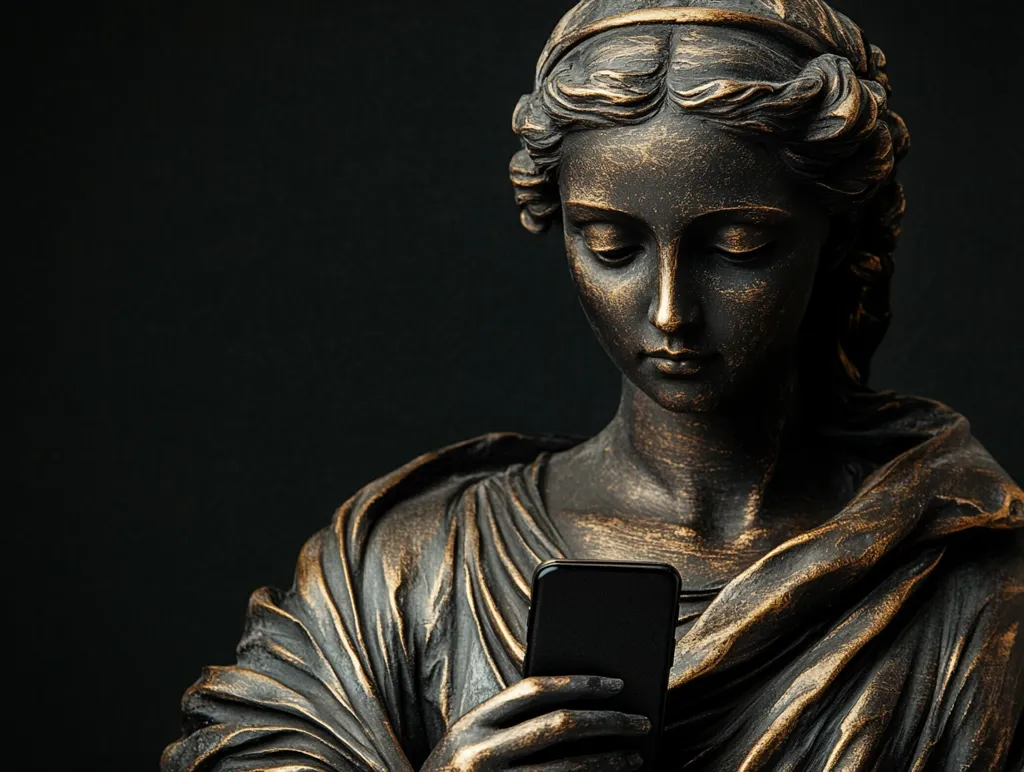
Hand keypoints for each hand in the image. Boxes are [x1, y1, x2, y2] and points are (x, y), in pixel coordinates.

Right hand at [419, 675, 648, 770]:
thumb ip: (508, 720)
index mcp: (471, 723)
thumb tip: (578, 700)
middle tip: (641, 722)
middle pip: (560, 727)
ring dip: (608, 762)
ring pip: (568, 771)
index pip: (535, 690)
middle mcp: (481, 754)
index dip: (580, 683)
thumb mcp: (467, 739)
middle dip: (608, 721)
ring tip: (633, 756)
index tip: (616, 685)